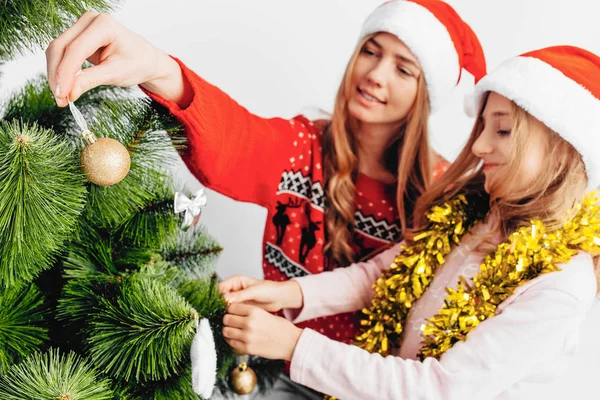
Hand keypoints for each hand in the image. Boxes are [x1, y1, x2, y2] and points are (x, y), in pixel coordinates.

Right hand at [45, 11, 190, 106]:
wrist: (146, 59)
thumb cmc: (138, 63)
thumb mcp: (117, 74)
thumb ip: (91, 80)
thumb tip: (69, 92)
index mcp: (104, 25)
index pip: (76, 49)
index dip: (65, 73)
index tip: (62, 94)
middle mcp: (90, 20)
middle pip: (61, 47)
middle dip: (57, 76)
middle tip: (61, 100)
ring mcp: (82, 26)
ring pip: (57, 50)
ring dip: (55, 75)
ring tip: (62, 98)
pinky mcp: (77, 36)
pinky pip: (61, 53)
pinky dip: (60, 71)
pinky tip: (64, 87)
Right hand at [218, 275, 302, 311]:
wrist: (279, 297)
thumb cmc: (269, 290)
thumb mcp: (254, 292)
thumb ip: (239, 295)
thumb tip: (225, 299)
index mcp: (236, 281)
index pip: (220, 288)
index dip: (219, 297)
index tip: (223, 306)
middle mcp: (234, 289)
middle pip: (220, 297)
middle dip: (220, 305)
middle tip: (223, 314)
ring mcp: (237, 298)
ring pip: (225, 305)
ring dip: (225, 312)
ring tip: (227, 319)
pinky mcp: (241, 307)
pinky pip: (231, 311)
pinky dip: (231, 315)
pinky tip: (232, 321)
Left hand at [223, 303, 302, 360]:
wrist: (291, 342)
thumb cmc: (280, 327)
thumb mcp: (265, 313)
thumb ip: (249, 312)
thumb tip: (233, 311)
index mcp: (254, 311)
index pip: (231, 307)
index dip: (230, 310)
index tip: (232, 312)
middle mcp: (249, 323)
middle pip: (226, 319)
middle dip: (227, 320)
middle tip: (231, 322)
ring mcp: (247, 337)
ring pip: (226, 331)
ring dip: (228, 331)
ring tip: (233, 331)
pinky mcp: (248, 348)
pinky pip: (231, 344)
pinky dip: (232, 341)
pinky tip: (237, 339)